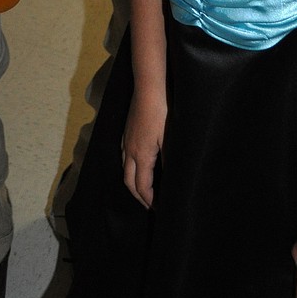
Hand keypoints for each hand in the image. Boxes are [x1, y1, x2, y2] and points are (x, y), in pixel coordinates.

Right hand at [122, 89, 166, 208]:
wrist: (148, 88)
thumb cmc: (161, 112)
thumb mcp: (170, 138)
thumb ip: (169, 161)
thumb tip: (171, 181)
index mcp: (141, 156)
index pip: (142, 187)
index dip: (151, 201)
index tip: (160, 209)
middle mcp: (130, 150)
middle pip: (129, 182)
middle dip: (139, 197)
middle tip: (150, 205)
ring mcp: (126, 140)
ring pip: (125, 168)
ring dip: (133, 182)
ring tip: (144, 188)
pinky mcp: (127, 131)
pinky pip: (125, 156)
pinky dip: (131, 167)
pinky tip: (139, 163)